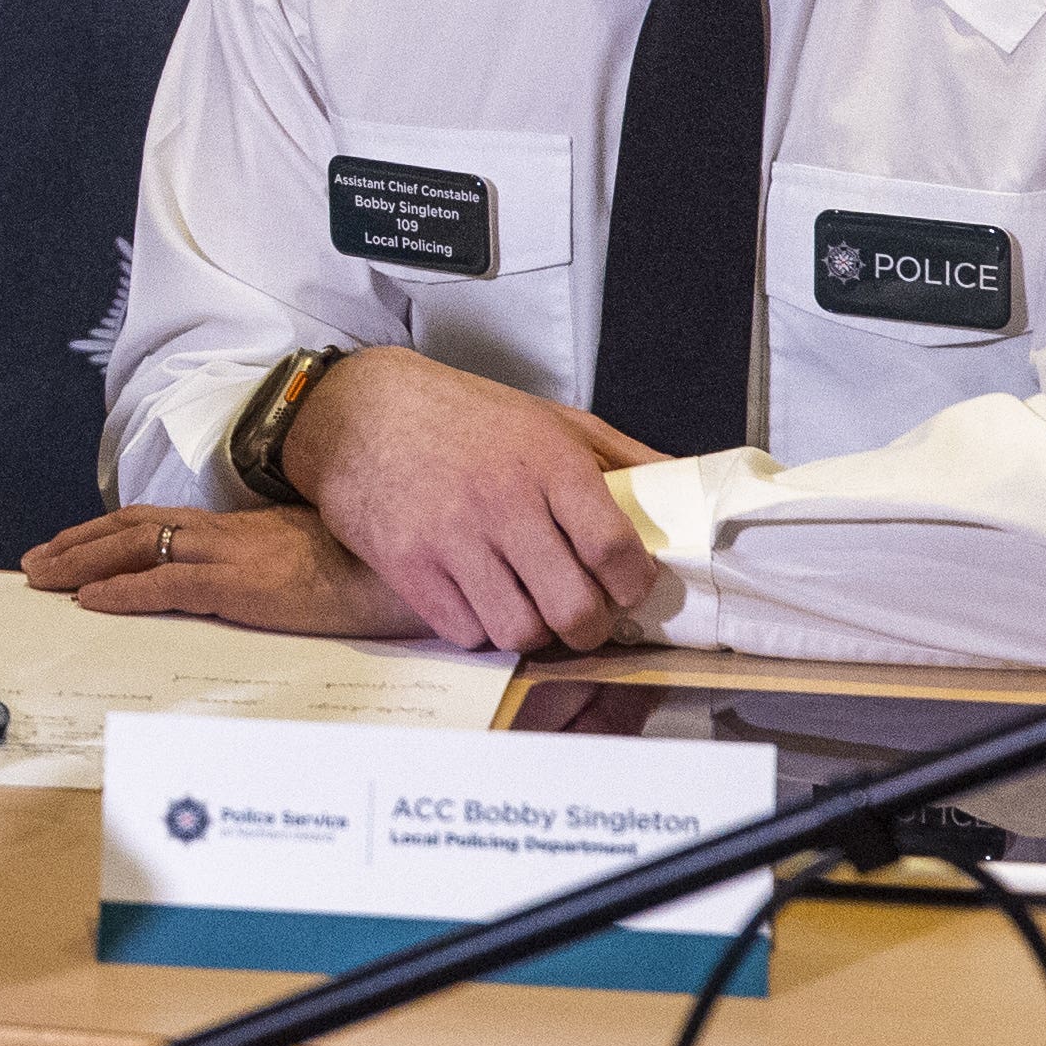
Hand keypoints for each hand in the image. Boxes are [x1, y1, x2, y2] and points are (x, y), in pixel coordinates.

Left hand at [19, 504, 430, 640]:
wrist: (414, 571)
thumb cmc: (379, 571)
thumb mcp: (320, 562)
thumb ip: (286, 568)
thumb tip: (271, 586)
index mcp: (249, 529)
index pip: (166, 523)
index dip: (115, 532)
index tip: (79, 544)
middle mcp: (233, 533)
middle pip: (139, 527)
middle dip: (81, 542)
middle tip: (38, 559)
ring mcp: (236, 555)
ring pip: (140, 547)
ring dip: (83, 561)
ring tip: (44, 575)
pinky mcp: (245, 585)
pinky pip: (169, 584)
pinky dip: (123, 590)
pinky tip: (90, 601)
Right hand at [275, 349, 663, 655]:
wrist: (361, 412)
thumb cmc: (464, 416)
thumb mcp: (551, 418)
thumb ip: (622, 455)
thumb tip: (684, 487)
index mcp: (547, 462)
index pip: (613, 550)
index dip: (633, 585)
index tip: (628, 587)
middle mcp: (502, 502)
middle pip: (573, 607)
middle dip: (591, 628)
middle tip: (586, 618)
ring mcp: (451, 538)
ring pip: (520, 631)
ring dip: (534, 632)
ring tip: (532, 611)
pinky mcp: (408, 565)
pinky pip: (465, 633)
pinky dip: (480, 629)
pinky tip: (481, 601)